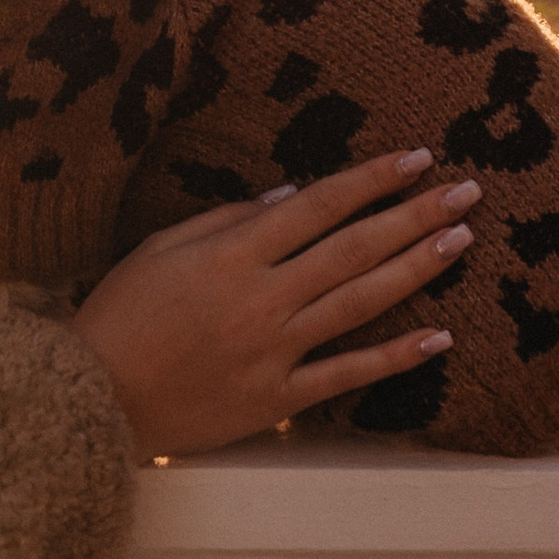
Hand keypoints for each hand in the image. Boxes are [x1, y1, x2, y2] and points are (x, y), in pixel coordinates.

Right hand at [73, 151, 475, 458]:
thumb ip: (225, 220)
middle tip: (465, 192)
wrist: (94, 400)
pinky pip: (346, 375)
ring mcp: (273, 350)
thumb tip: (291, 196)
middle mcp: (261, 298)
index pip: (318, 205)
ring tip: (460, 241)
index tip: (416, 158)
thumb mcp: (159, 248)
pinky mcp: (277, 398)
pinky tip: (437, 336)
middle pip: (353, 248)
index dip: (371, 180)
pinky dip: (393, 357)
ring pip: (360, 302)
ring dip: (416, 269)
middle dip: (413, 216)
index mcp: (231, 254)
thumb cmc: (120, 316)